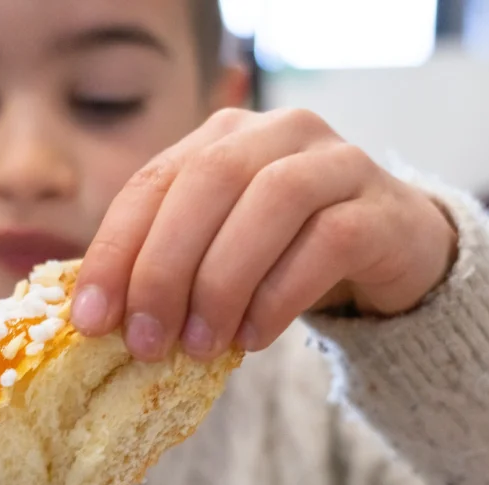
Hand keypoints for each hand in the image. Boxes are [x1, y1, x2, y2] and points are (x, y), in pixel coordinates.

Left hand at [73, 108, 457, 359]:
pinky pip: (327, 242)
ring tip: (200, 347)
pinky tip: (254, 338)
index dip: (116, 252)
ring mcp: (338, 162)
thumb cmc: (290, 254)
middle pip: (208, 183)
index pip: (153, 181)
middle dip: (166, 269)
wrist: (396, 253)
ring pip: (270, 203)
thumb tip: (101, 321)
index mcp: (224, 135)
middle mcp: (280, 132)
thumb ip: (168, 266)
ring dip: (223, 283)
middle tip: (147, 342)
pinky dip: (280, 295)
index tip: (92, 321)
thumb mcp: (221, 250)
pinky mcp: (381, 208)